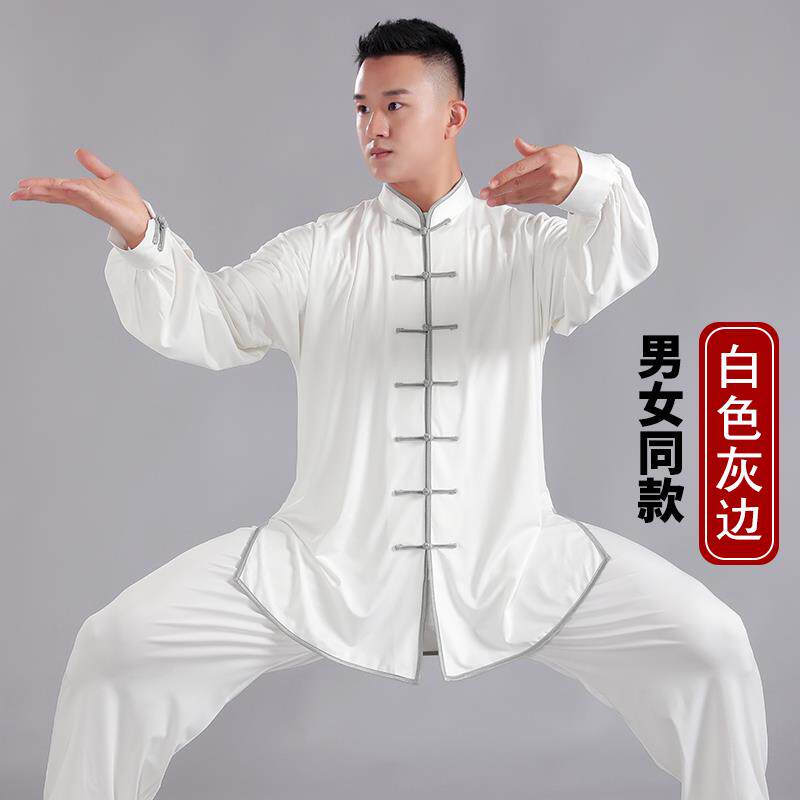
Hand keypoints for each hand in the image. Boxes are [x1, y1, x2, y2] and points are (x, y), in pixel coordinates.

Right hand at [10, 148, 151, 248]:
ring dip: (47, 191)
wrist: (141, 216)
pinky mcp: (102, 205)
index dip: (38, 186)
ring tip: (29, 190)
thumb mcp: (108, 177)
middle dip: (34, 193)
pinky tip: (65, 185)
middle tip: (15, 193)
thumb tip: (78, 151)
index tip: (21, 186)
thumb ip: (93, 165)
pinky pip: (86, 195)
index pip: (56, 187)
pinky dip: (75, 189)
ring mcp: (91, 202)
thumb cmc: (126, 201)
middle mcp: (82, 197)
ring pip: (65, 195)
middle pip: (54, 193)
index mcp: (81, 190)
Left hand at [479, 138, 581, 206]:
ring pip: (522, 195)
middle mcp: (548, 174)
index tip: (491, 182)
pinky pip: (528, 201)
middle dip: (499, 190)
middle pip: (518, 184)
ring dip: (504, 198)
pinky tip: (505, 201)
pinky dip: (515, 201)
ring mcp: (549, 188)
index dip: (504, 177)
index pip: (520, 168)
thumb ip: (532, 150)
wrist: (588, 176)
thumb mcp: (552, 149)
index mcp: (547, 158)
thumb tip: (517, 142)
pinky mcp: (550, 199)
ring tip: (491, 200)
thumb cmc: (569, 160)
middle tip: (484, 194)